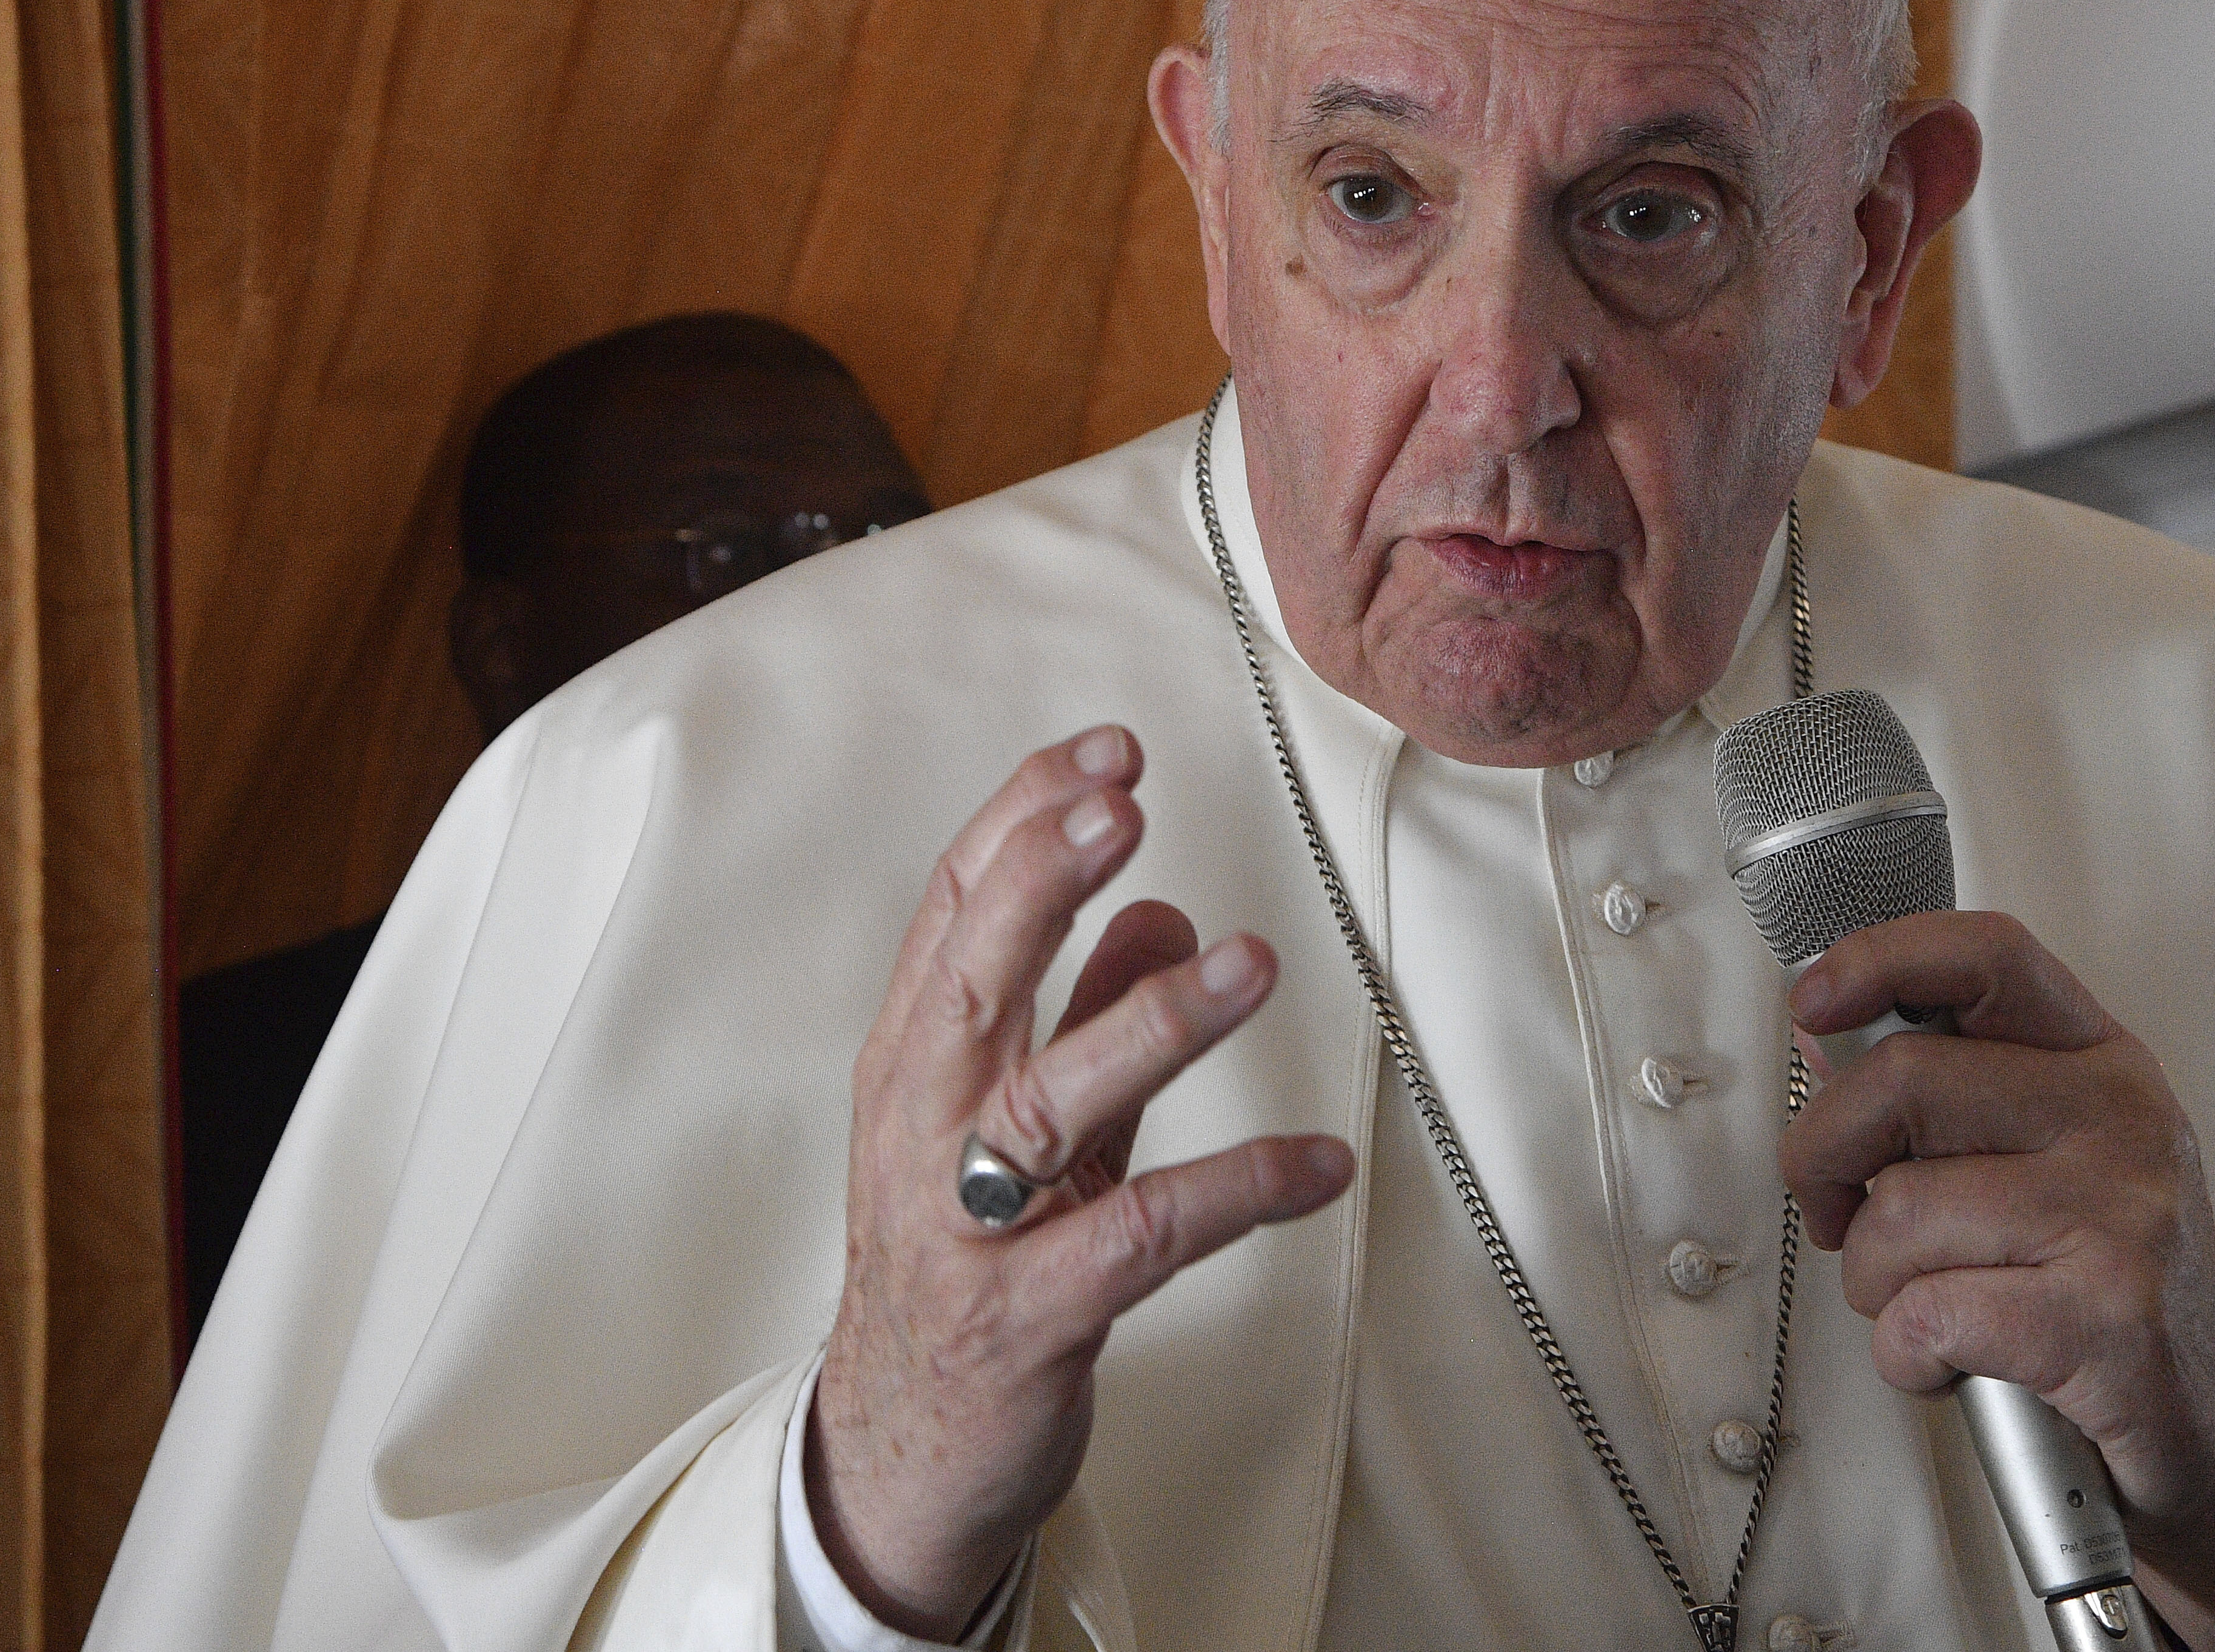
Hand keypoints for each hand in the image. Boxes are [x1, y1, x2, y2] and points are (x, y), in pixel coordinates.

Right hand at [808, 726, 1353, 1638]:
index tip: (1106, 754)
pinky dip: (1234, 1193)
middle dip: (1041, 883)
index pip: (950, 915)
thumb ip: (1075, 1016)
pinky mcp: (1029, 1320)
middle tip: (1122, 803)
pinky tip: (1317, 1163)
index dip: (1020, 824)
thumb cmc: (958, 1268)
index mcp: (912, 1066)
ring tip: (1250, 961)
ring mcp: (969, 1228)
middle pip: (971, 983)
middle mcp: (923, 1132)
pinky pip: (1138, 1237)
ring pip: (1051, 1100)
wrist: (897, 1460)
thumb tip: (1155, 909)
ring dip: (1151, 1020)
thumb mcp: (1012, 1128)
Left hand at [1781, 912, 2214, 1649]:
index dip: (1879, 959)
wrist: (2205, 1430)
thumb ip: (1944, 1093)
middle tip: (1836, 1212)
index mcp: (2100, 1063)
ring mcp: (2120, 1215)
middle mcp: (2120, 1121)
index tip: (1810, 1001)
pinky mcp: (2105, 1317)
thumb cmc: (2100, 1286)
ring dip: (1872, 1280)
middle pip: (1901, 1081)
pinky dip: (1905, 1355)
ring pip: (1897, 1210)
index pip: (1987, 956)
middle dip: (1823, 1159)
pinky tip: (1950, 1362)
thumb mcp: (2042, 1159)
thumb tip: (1826, 1031)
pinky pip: (1923, 1315)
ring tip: (1927, 1301)